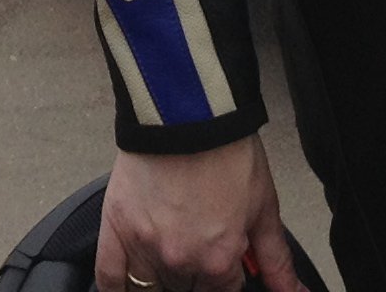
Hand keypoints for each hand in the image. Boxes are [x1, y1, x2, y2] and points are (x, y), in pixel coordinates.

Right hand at [96, 140, 302, 291]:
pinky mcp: (115, 227)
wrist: (188, 111)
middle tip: (196, 242)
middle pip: (185, 290)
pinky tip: (129, 285)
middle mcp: (180, 260)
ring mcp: (143, 246)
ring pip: (150, 288)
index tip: (220, 254)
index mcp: (217, 261)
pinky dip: (117, 288)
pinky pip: (109, 278)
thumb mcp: (263, 207)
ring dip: (162, 278)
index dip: (225, 274)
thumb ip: (277, 260)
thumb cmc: (226, 151)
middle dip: (194, 274)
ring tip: (169, 250)